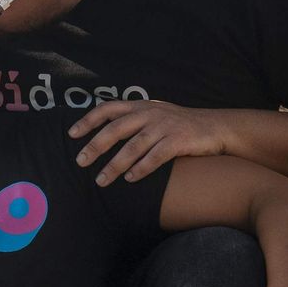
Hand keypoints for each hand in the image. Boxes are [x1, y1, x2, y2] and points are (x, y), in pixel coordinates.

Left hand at [68, 100, 225, 184]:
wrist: (215, 127)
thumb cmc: (179, 124)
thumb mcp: (155, 114)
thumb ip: (132, 119)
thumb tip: (103, 132)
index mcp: (141, 106)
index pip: (108, 109)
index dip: (88, 120)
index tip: (72, 134)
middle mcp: (150, 114)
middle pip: (116, 129)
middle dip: (96, 146)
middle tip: (80, 161)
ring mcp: (164, 126)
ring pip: (133, 146)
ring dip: (115, 165)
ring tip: (101, 180)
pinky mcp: (179, 141)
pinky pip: (156, 157)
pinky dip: (142, 169)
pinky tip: (131, 179)